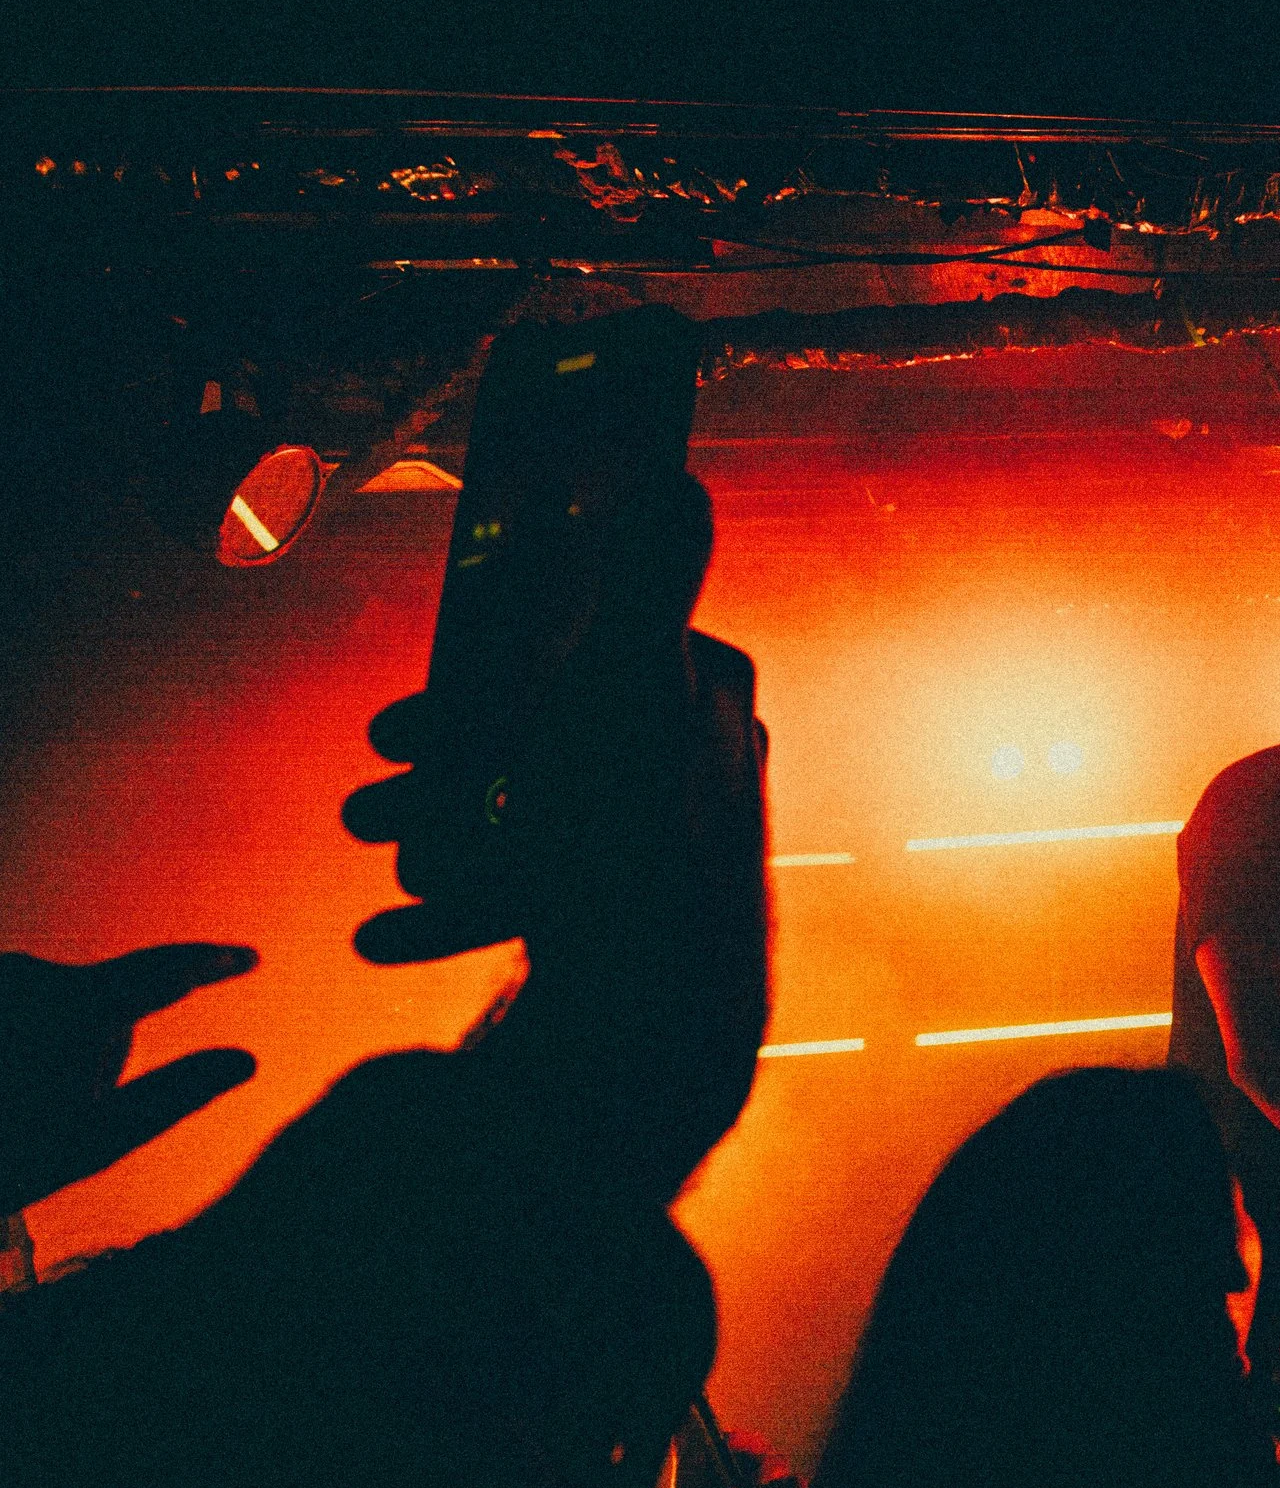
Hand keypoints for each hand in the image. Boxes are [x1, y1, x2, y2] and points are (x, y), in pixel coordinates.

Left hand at [0, 944, 257, 1212]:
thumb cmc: (11, 1155)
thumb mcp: (99, 1140)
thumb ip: (179, 1093)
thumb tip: (246, 1060)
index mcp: (83, 1003)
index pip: (168, 970)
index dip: (213, 964)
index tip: (249, 957)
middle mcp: (31, 975)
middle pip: (102, 1002)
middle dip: (99, 1049)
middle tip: (61, 1118)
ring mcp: (1, 980)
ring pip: (55, 1007)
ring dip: (52, 1051)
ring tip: (21, 1109)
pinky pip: (20, 1009)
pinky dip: (22, 1047)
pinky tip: (14, 1086)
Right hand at [342, 469, 738, 966]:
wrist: (666, 1011)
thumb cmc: (641, 836)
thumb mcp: (634, 684)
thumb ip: (647, 578)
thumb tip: (674, 476)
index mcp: (702, 689)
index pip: (574, 663)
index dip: (472, 694)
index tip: (392, 732)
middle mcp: (704, 758)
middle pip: (547, 747)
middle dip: (441, 778)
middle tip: (367, 809)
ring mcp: (681, 841)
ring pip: (537, 822)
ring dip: (441, 837)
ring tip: (378, 859)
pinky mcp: (654, 915)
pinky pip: (550, 903)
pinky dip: (471, 910)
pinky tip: (391, 935)